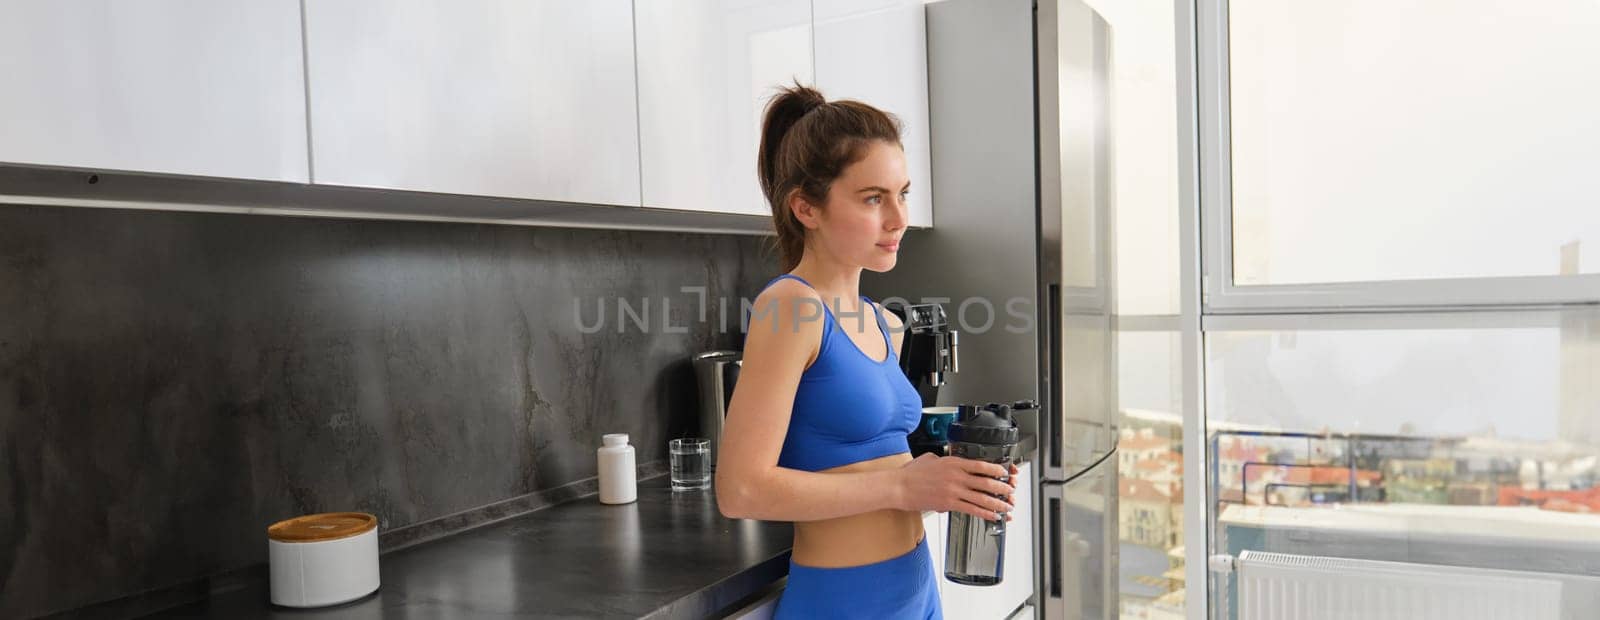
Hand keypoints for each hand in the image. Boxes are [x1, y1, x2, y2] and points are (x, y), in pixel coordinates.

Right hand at [896, 453, 1017, 521]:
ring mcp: (953, 491)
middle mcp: (956, 476)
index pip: (981, 465)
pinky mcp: (948, 504)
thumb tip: (952, 462)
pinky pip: (971, 509)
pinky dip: (984, 513)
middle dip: (1002, 488)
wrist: (899, 486)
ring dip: (997, 503)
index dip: (996, 470)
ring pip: (982, 498)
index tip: (1004, 473)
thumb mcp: (931, 458)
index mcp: (953, 462)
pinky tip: (992, 516)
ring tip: (1006, 506)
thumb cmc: (911, 474)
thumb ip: (945, 460)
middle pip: (986, 482)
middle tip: (1010, 491)